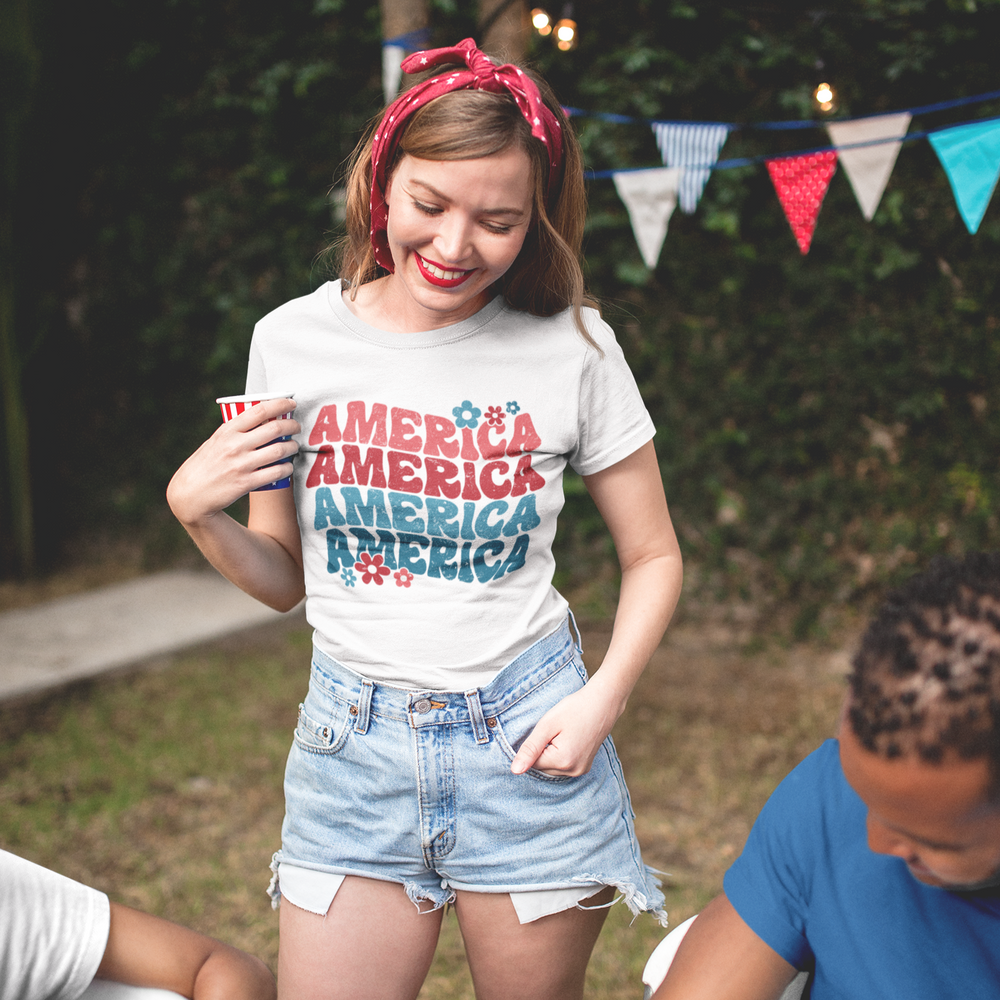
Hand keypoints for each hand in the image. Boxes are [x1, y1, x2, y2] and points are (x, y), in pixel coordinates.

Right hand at [167, 397, 299, 526]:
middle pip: (274, 429)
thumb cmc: (205, 465)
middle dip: (292, 425)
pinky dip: (287, 468)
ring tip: (294, 447)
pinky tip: (288, 466)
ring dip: (293, 447)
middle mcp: (235, 445)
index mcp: (227, 431)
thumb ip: (235, 431)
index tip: (291, 403)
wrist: (190, 494)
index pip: (259, 410)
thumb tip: (259, 419)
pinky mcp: (246, 483)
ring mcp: (241, 464)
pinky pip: (276, 472)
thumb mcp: (215, 441)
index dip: (280, 404)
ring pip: (279, 450)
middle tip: (296, 426)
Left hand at [510, 680, 621, 776]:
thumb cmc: (574, 709)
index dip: (534, 745)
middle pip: (542, 767)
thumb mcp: (547, 725)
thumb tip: (515, 771)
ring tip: (562, 734)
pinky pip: (563, 766)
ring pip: (552, 768)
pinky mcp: (584, 767)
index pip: (532, 763)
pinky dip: (559, 755)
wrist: (603, 703)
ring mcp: (581, 771)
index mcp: (563, 761)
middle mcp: (573, 771)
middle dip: (542, 750)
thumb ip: (530, 749)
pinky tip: (567, 739)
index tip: (545, 730)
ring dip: (550, 754)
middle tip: (554, 731)